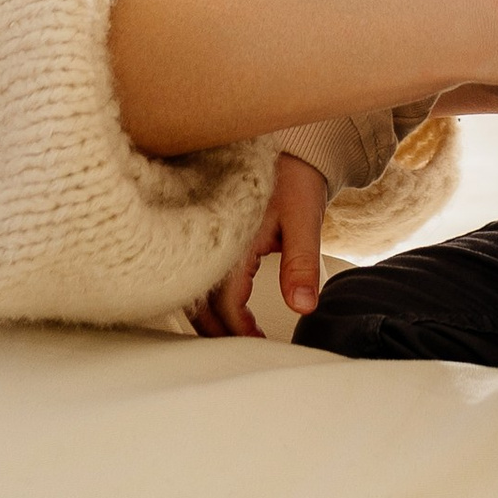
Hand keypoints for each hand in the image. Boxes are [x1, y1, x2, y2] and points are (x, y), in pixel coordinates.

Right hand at [189, 154, 329, 338]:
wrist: (288, 146)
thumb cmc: (296, 178)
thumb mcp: (305, 220)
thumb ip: (301, 265)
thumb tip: (303, 306)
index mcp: (232, 239)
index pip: (224, 301)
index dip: (239, 330)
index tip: (259, 345)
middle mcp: (210, 240)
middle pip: (199, 304)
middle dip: (219, 333)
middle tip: (244, 351)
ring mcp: (205, 236)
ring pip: (192, 292)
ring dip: (208, 320)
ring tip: (234, 336)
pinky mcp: (207, 233)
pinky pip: (195, 275)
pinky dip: (204, 300)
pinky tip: (223, 310)